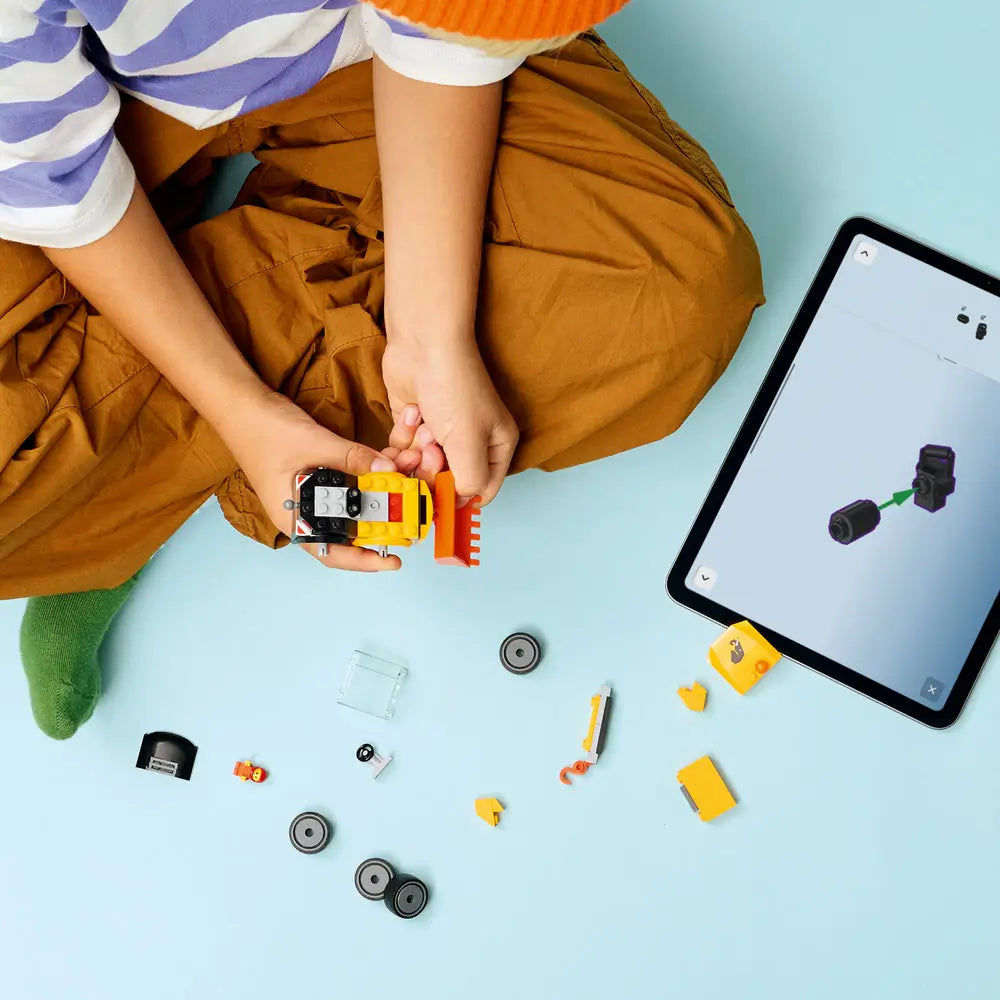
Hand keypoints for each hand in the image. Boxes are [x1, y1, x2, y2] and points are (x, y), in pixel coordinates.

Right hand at [224, 391, 402, 571]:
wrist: (242, 402)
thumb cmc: (263, 430)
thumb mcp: (315, 445)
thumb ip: (353, 458)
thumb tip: (389, 469)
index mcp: (295, 518)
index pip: (333, 552)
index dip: (364, 562)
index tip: (393, 561)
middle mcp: (306, 511)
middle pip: (351, 528)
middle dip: (384, 519)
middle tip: (411, 511)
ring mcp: (313, 492)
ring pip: (356, 502)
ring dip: (383, 488)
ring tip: (407, 474)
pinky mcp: (321, 473)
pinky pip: (352, 481)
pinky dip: (372, 472)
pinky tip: (392, 459)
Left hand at [381, 335, 518, 504]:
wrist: (424, 344)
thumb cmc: (455, 387)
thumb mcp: (469, 442)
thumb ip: (468, 481)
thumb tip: (458, 504)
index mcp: (496, 447)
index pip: (481, 491)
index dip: (458, 500)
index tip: (436, 502)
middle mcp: (470, 443)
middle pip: (445, 481)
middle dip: (431, 470)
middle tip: (428, 449)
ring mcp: (441, 433)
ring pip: (420, 467)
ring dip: (414, 454)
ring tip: (420, 429)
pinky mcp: (415, 423)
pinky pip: (403, 449)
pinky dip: (402, 437)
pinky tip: (412, 413)